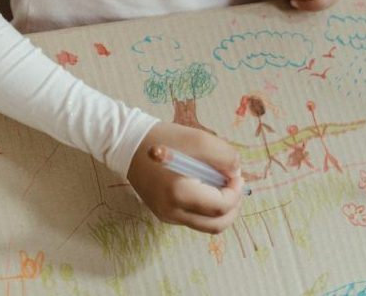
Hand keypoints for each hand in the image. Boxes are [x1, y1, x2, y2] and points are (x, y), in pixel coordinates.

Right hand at [127, 122, 243, 233]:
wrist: (130, 144)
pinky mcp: (164, 214)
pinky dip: (206, 209)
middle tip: (235, 187)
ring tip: (222, 188)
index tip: (236, 175)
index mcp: (180, 193)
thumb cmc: (165, 139)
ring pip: (206, 226)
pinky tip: (205, 189)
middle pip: (216, 225)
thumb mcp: (200, 140)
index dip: (236, 192)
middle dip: (233, 207)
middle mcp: (172, 211)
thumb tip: (235, 173)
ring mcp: (167, 215)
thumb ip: (225, 157)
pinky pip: (193, 219)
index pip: (221, 206)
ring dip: (221, 210)